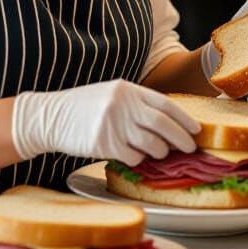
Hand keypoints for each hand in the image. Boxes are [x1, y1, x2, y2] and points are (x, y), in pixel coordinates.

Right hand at [12, 80, 199, 166]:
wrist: (51, 116)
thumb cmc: (84, 107)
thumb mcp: (111, 94)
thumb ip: (136, 104)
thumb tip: (169, 123)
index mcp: (127, 89)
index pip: (165, 104)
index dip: (184, 119)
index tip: (197, 130)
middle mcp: (123, 104)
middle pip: (164, 125)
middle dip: (181, 139)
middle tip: (190, 148)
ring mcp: (114, 124)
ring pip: (152, 145)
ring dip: (160, 153)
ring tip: (159, 153)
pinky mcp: (104, 144)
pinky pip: (133, 158)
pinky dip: (138, 160)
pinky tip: (132, 156)